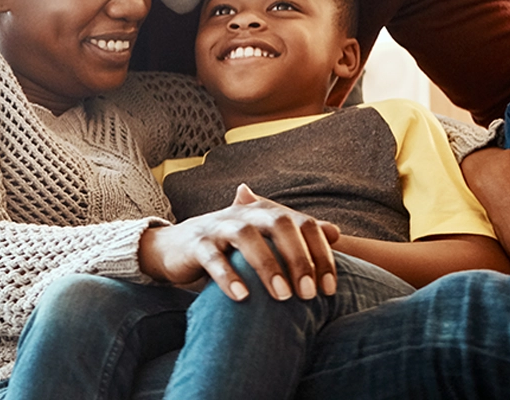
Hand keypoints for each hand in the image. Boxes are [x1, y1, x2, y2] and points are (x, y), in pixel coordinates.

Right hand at [139, 184, 342, 301]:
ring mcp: (217, 226)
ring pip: (246, 237)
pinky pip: (213, 257)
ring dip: (267, 266)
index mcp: (264, 211)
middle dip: (298, 259)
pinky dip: (228, 276)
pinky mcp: (195, 244)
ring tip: (282, 296)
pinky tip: (242, 297)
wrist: (174, 246)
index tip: (329, 289)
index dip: (320, 254)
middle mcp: (243, 214)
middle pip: (278, 225)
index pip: (302, 224)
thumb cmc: (227, 247)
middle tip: (309, 294)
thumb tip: (335, 232)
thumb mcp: (263, 238)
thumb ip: (296, 235)